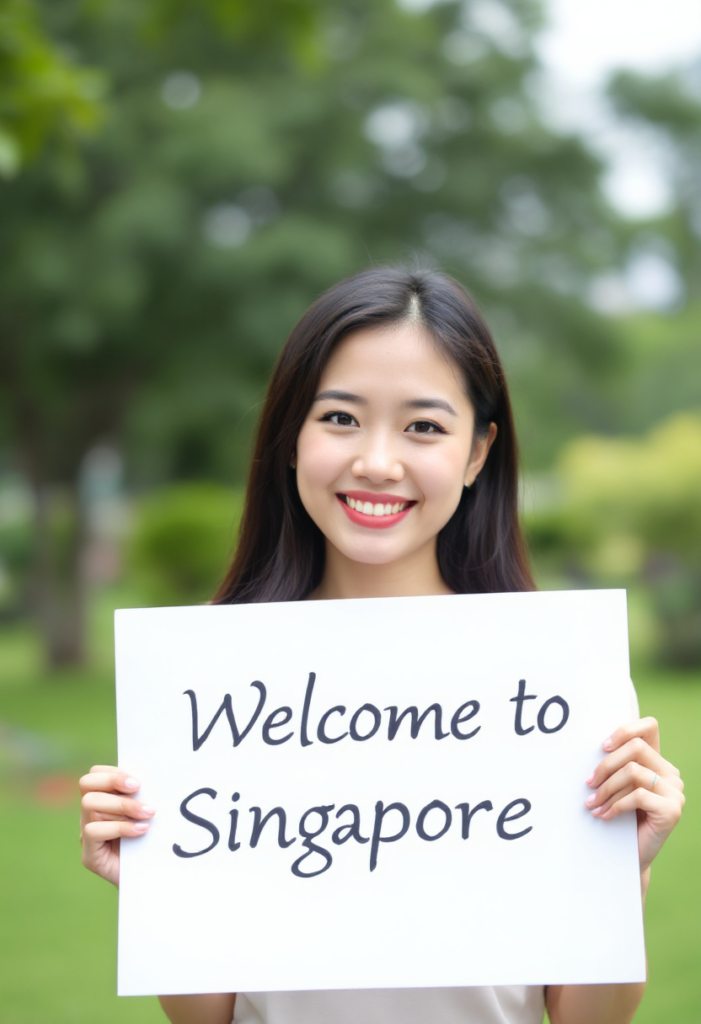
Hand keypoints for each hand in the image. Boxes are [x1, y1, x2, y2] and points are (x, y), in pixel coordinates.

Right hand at [79, 765, 155, 885]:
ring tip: (147, 814)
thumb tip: (149, 778)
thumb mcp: (145, 813)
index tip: (137, 782)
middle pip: (87, 785)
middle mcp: (88, 816)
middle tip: (139, 789)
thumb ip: (140, 796)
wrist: (150, 878)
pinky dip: (120, 827)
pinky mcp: (88, 855)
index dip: (112, 773)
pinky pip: (93, 830)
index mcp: (102, 800)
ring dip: (123, 805)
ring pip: (90, 805)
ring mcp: (84, 835)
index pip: (93, 775)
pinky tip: (141, 830)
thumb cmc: (150, 841)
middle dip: (114, 783)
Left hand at [584, 717, 684, 875]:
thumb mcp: (618, 786)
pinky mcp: (672, 810)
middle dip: (606, 765)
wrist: (631, 856)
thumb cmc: (621, 818)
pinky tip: (605, 815)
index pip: (649, 727)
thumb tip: (595, 746)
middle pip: (636, 749)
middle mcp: (671, 773)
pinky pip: (638, 796)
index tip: (603, 747)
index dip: (625, 730)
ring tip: (592, 804)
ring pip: (633, 772)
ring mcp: (675, 792)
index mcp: (658, 762)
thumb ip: (616, 765)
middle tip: (589, 784)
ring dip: (606, 789)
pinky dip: (615, 805)